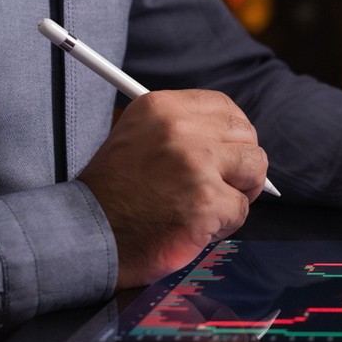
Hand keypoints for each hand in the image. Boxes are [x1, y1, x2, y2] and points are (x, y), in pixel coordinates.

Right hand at [76, 89, 269, 287]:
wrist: (87, 234)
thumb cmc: (114, 193)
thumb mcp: (138, 137)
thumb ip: (182, 129)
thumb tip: (234, 139)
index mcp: (162, 107)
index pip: (224, 106)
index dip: (234, 132)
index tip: (228, 152)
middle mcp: (180, 129)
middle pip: (246, 135)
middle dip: (240, 164)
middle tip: (221, 185)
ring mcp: (195, 165)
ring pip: (254, 168)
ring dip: (237, 192)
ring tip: (207, 206)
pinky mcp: (206, 202)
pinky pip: (241, 208)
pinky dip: (225, 224)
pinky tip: (196, 227)